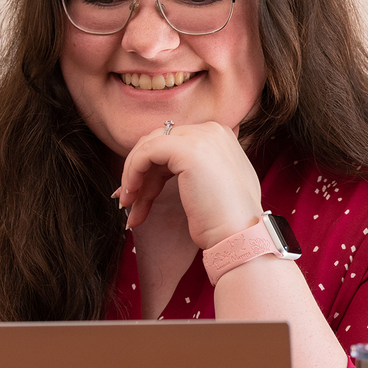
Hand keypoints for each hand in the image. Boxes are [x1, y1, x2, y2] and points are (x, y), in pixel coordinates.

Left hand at [116, 121, 263, 249]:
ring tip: (129, 206)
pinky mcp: (186, 149)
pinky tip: (131, 195)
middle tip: (130, 201)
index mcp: (220, 136)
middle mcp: (212, 130)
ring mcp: (200, 136)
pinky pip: (145, 153)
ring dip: (133, 176)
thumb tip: (156, 174)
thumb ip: (193, 170)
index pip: (174, 144)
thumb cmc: (226, 221)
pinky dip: (132, 172)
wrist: (239, 236)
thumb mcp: (212, 185)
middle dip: (141, 173)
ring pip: (149, 146)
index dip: (152, 169)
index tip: (138, 194)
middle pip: (160, 144)